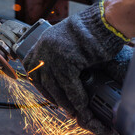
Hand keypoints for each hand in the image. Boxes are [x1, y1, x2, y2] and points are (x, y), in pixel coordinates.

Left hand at [23, 2, 125, 134]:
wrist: (104, 22)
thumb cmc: (91, 31)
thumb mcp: (67, 40)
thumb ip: (60, 54)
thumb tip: (61, 76)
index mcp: (43, 42)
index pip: (31, 67)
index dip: (39, 83)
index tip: (48, 94)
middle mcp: (44, 48)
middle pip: (42, 80)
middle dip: (52, 97)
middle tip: (64, 107)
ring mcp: (54, 55)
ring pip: (55, 87)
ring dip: (65, 103)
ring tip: (74, 112)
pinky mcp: (67, 61)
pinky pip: (70, 87)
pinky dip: (77, 99)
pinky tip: (82, 107)